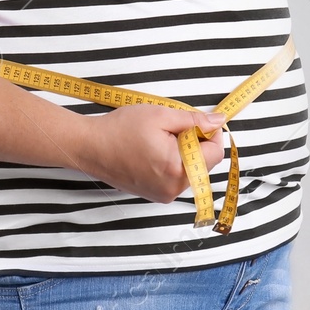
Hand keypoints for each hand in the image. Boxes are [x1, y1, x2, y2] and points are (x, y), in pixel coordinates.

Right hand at [78, 104, 227, 204]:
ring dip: (184, 152)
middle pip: (204, 163)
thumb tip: (218, 121)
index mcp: (177, 169)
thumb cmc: (120, 130)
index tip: (198, 123)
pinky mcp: (156, 194)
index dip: (211, 134)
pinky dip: (173, 162)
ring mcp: (164, 194)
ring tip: (159, 139)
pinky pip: (176, 177)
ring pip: (191, 170)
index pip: (215, 154)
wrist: (90, 146)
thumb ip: (193, 120)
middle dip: (195, 143)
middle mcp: (173, 188)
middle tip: (172, 128)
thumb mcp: (161, 115)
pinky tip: (153, 150)